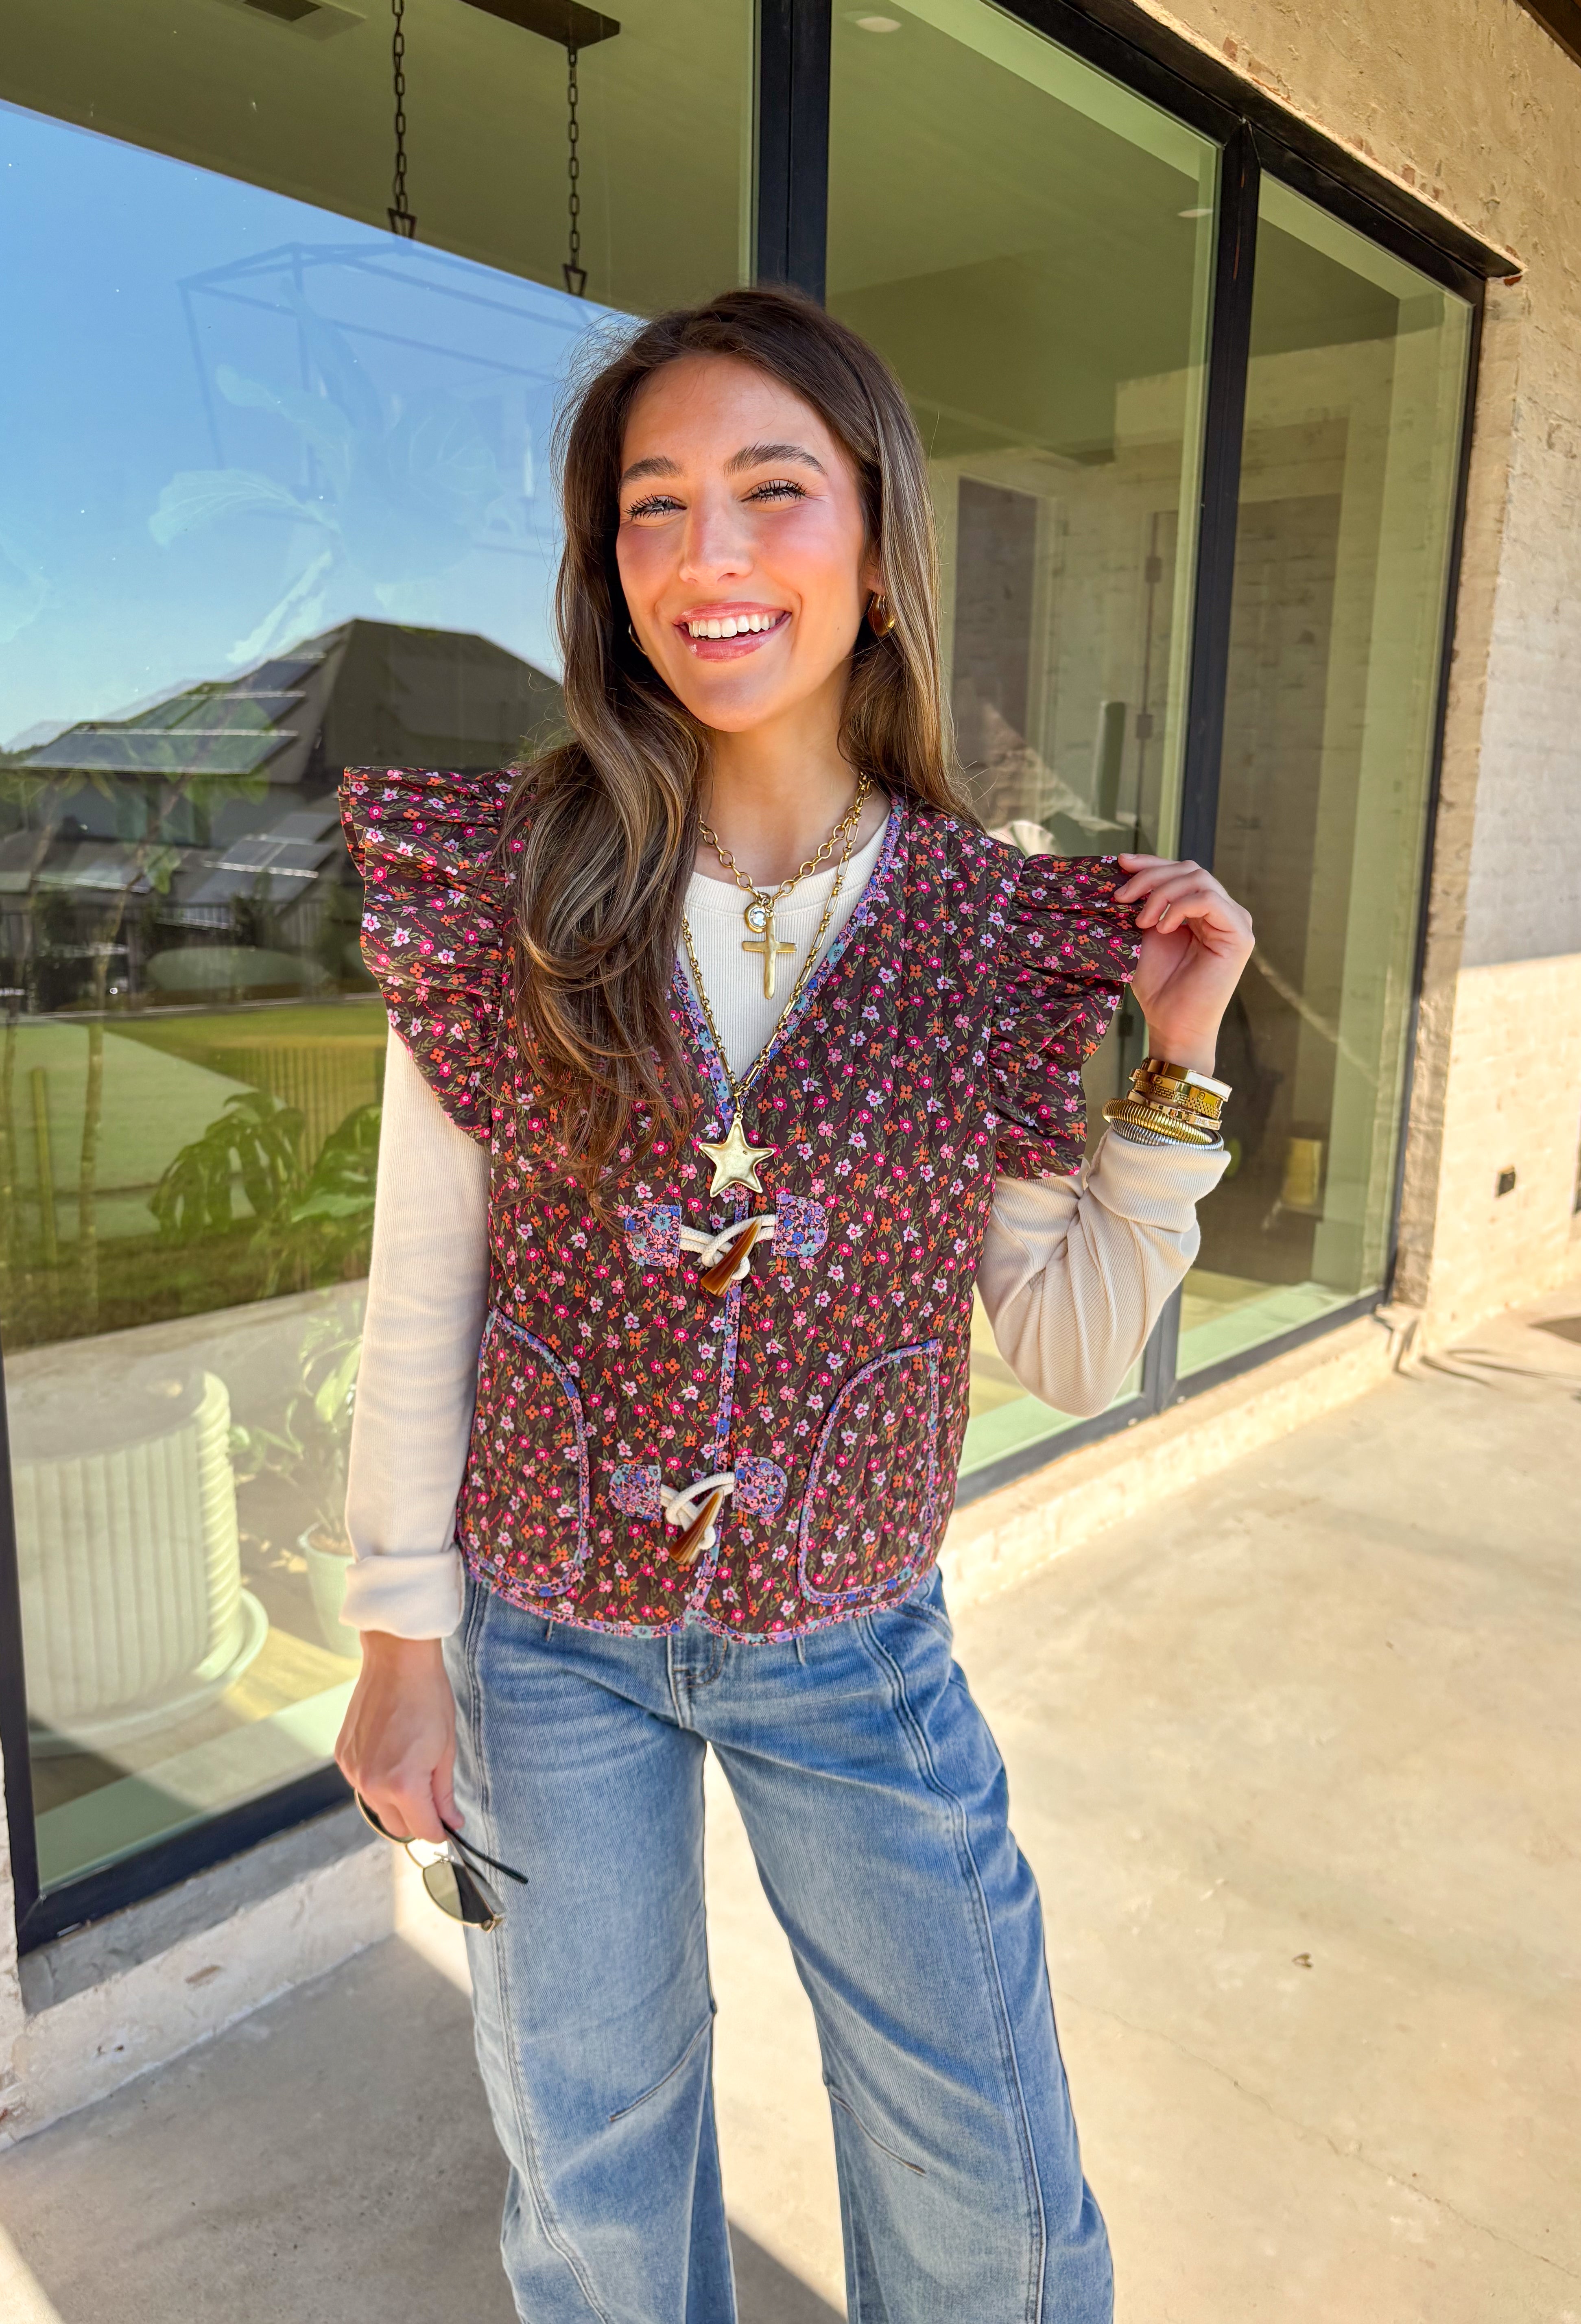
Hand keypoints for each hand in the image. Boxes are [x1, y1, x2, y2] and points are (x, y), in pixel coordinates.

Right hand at [335, 1633, 457, 1844]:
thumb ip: (444, 1793)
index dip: (440, 1830)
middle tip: (433, 1798)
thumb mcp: (445, 1750)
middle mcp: (372, 1784)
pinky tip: (391, 1754)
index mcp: (403, 1785)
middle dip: (417, 1819)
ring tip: (411, 1767)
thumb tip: (451, 1822)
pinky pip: (362, 1784)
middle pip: (397, 1827)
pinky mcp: (343, 1757)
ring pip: (377, 1807)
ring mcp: (354, 1771)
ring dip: (395, 1801)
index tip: (448, 1824)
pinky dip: (377, 1780)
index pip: (423, 1830)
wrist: (397, 1662)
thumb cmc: (428, 1699)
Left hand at [1115, 855, 1253, 1074]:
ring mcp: (1235, 921)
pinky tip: (1163, 928)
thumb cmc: (1158, 985)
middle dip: (1150, 877)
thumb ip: (1144, 902)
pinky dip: (1180, 907)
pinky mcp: (1240, 935)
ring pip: (1199, 879)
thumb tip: (1123, 867)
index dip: (1151, 862)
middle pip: (1189, 869)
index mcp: (1203, 908)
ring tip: (1141, 921)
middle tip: (1121, 898)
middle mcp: (1223, 910)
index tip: (1120, 863)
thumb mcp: (1144, 934)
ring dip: (1161, 894)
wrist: (1172, 1024)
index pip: (1181, 869)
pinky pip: (1210, 900)